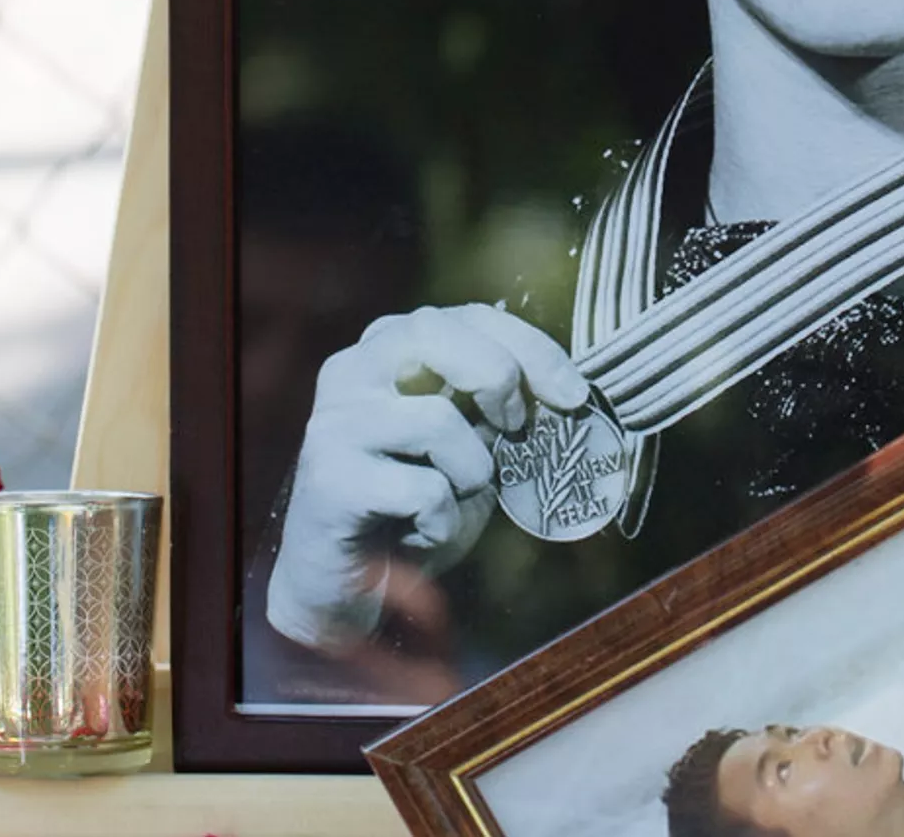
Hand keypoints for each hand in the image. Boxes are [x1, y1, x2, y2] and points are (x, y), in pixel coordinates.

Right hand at [266, 305, 588, 651]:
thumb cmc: (413, 508)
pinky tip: (419, 535)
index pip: (470, 317)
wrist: (340, 587)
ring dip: (471, 471)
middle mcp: (353, 370)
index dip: (531, 347)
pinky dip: (442, 521)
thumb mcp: (468, 445)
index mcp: (389, 347)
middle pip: (436, 333)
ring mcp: (335, 421)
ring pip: (436, 419)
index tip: (574, 393)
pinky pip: (422, 489)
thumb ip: (497, 407)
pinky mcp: (329, 479)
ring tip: (453, 500)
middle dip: (497, 375)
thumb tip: (562, 391)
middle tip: (518, 428)